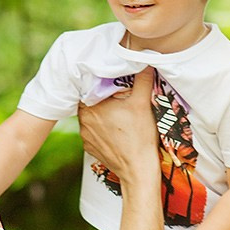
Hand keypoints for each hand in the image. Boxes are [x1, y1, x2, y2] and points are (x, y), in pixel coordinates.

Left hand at [78, 66, 158, 180]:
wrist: (138, 169)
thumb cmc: (140, 136)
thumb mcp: (142, 103)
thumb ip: (142, 79)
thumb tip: (145, 61)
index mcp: (91, 106)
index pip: (90, 86)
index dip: (101, 82)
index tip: (111, 82)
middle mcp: (83, 121)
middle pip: (90, 101)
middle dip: (102, 98)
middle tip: (117, 97)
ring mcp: (85, 136)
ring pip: (91, 116)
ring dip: (101, 113)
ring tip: (117, 114)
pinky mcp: (90, 147)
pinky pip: (92, 131)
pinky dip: (101, 129)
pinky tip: (115, 129)